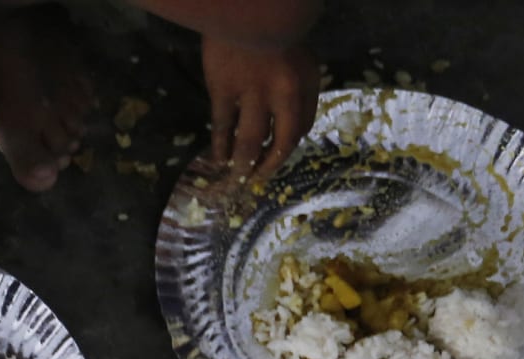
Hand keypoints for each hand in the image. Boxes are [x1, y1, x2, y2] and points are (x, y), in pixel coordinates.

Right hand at [203, 35, 320, 182]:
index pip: (303, 124)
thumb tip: (282, 110)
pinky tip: (217, 158)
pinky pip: (223, 126)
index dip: (290, 144)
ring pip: (251, 139)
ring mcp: (254, 94)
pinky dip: (220, 145)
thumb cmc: (275, 24)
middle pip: (283, 140)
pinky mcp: (224, 91)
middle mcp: (285, 92)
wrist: (249, 7)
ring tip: (237, 177)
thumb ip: (294, 80)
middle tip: (258, 177)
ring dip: (244, 162)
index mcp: (307, 80)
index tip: (279, 153)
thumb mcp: (297, 51)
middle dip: (270, 164)